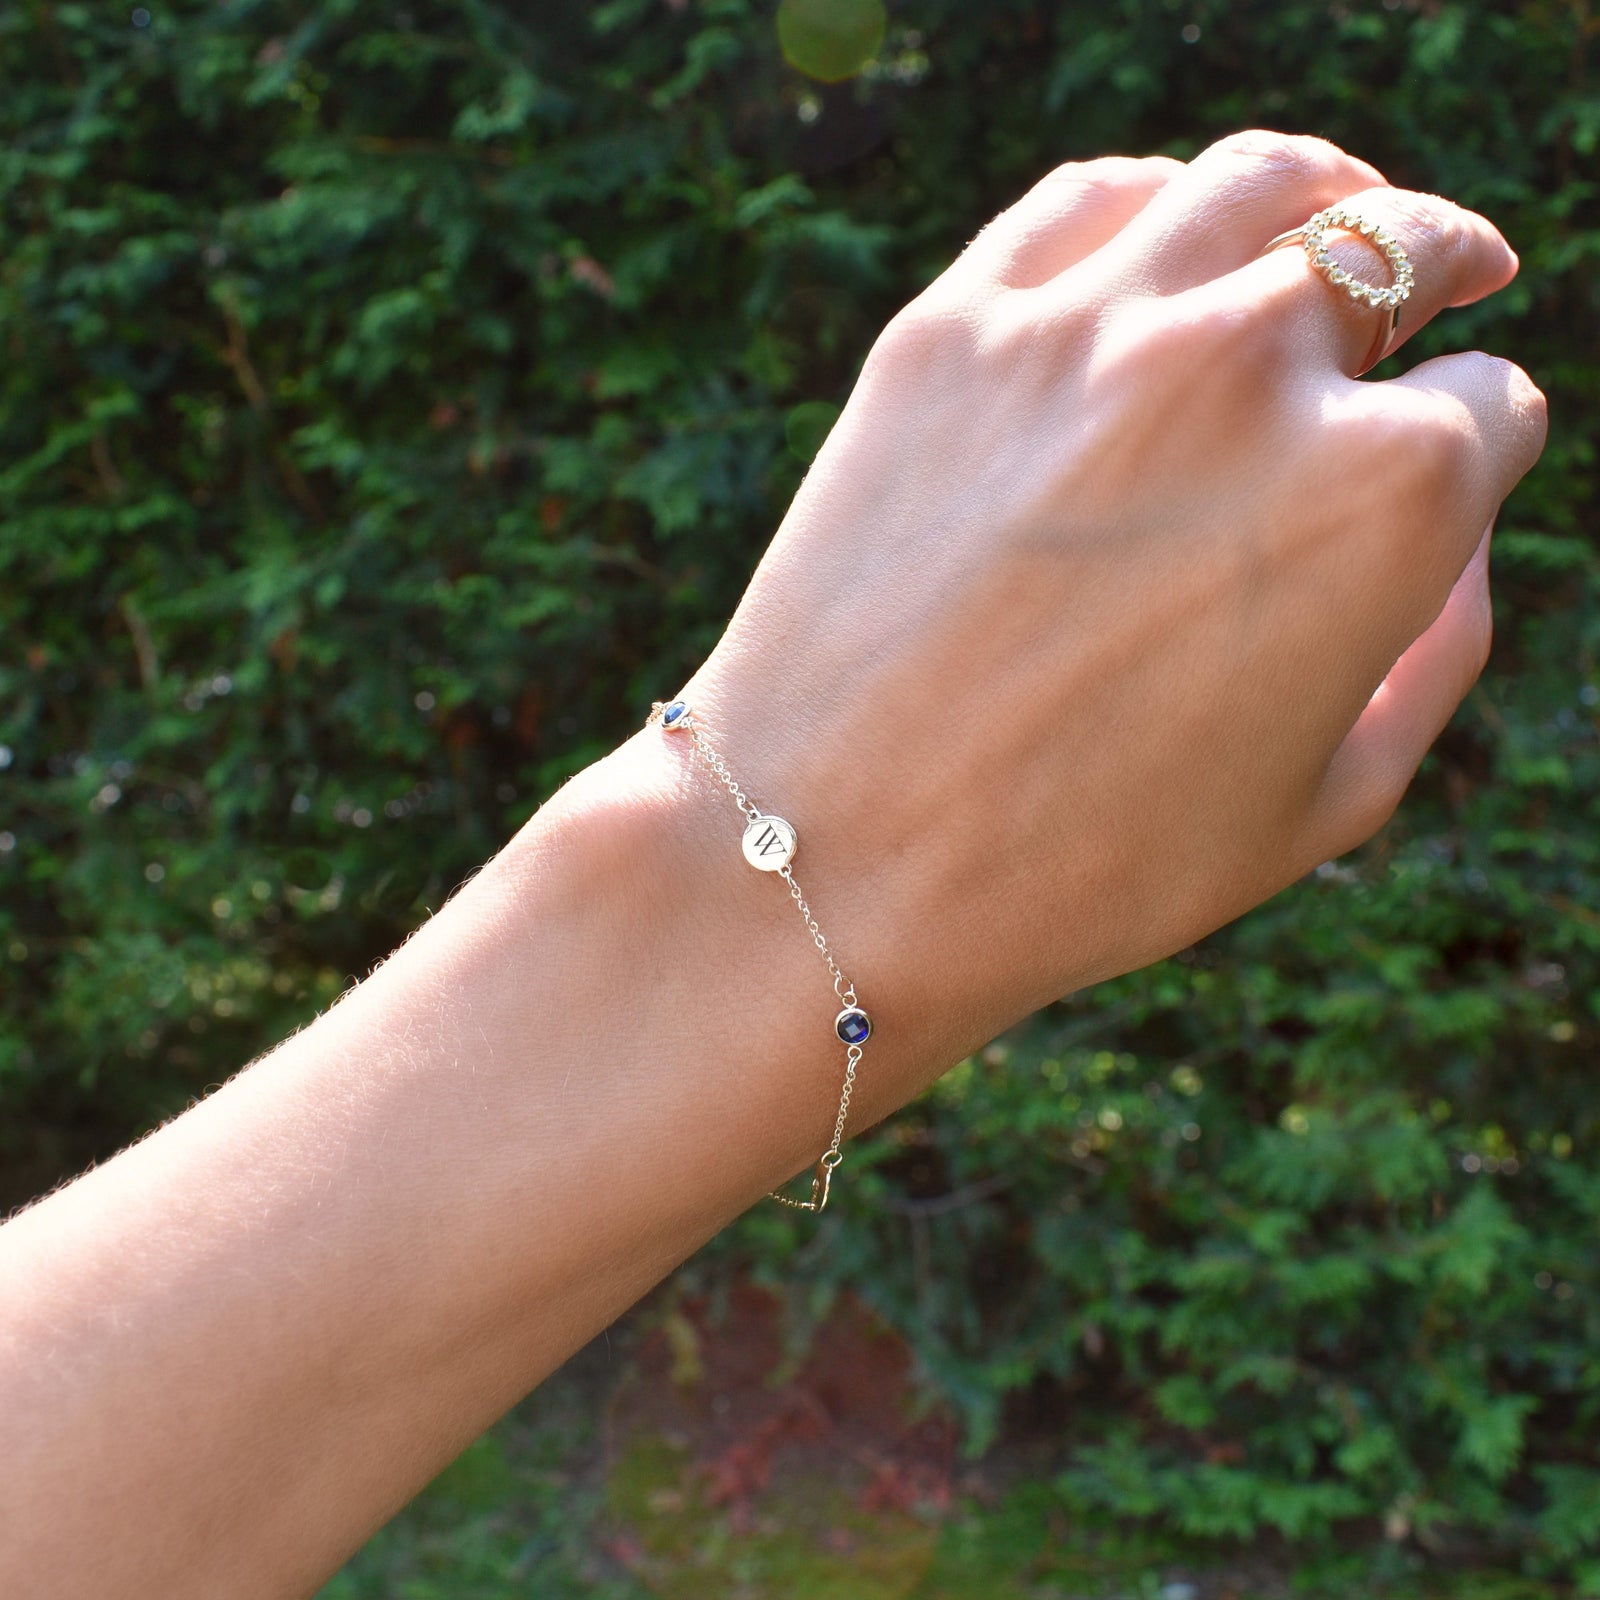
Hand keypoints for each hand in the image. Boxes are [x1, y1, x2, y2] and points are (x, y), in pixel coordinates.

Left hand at [657, 131, 1545, 1075]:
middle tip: (1445, 278)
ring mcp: (1091, 331)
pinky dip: (1154, 208)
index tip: (1444, 467)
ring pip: (1259, 185)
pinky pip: (1089, 202)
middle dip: (1441, 268)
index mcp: (1383, 498)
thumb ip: (1439, 653)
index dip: (1480, 444)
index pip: (1492, 409)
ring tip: (1332, 221)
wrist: (831, 862)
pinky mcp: (954, 327)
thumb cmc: (1082, 869)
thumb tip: (1464, 540)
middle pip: (1399, 251)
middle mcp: (1250, 375)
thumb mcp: (1327, 806)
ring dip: (1327, 197)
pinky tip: (1166, 243)